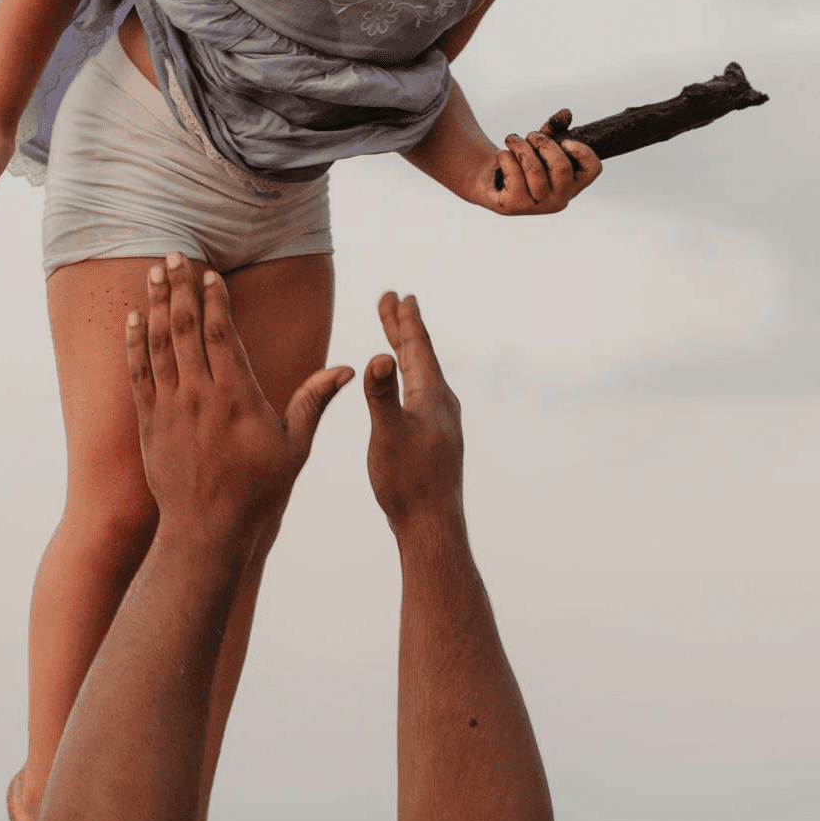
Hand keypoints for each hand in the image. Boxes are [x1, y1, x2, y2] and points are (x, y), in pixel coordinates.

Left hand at [127, 255, 351, 548]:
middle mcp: (199, 395)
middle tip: (174, 254)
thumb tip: (348, 369)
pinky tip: (134, 319)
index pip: (222, 333)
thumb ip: (314, 401)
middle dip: (179, 287)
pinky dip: (135, 343)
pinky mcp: (150, 423)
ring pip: (159, 344)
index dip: (214, 298)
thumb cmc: (257, 490)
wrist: (207, 530)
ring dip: (154, 305)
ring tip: (153, 272)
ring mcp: (170, 408)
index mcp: (237, 396)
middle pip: (185, 328)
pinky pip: (139, 374)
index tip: (210, 273)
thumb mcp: (294, 447)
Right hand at [364, 291, 463, 534]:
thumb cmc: (408, 482)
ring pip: (421, 375)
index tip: (400, 295)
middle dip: (402, 328)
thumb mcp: (388, 435)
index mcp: (432, 396)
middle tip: (393, 300)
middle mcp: (442, 404)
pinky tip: (406, 389)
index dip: (405, 321)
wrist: (432, 524)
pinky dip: (408, 378)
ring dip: (405, 352)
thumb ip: (382, 395)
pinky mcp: (435, 439)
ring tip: (395, 336)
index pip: (417, 348)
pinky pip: (421, 395)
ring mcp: (441, 422)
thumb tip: (377, 357)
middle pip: (419, 356)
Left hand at [486, 121, 600, 216]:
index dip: (582, 152)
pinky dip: (505, 156)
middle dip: (544, 143)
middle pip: (561, 167)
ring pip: (534, 169)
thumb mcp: (541, 144)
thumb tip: (566, 113)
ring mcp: (537, 206)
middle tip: (531, 136)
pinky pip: (513, 173)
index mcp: (573, 184)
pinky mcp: (513, 206)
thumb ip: (555, 128)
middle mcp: (559, 200)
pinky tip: (502, 156)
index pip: (592, 169)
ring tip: (512, 140)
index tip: (565, 140)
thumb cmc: (523, 161)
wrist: (491, 179)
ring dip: (520, 146)